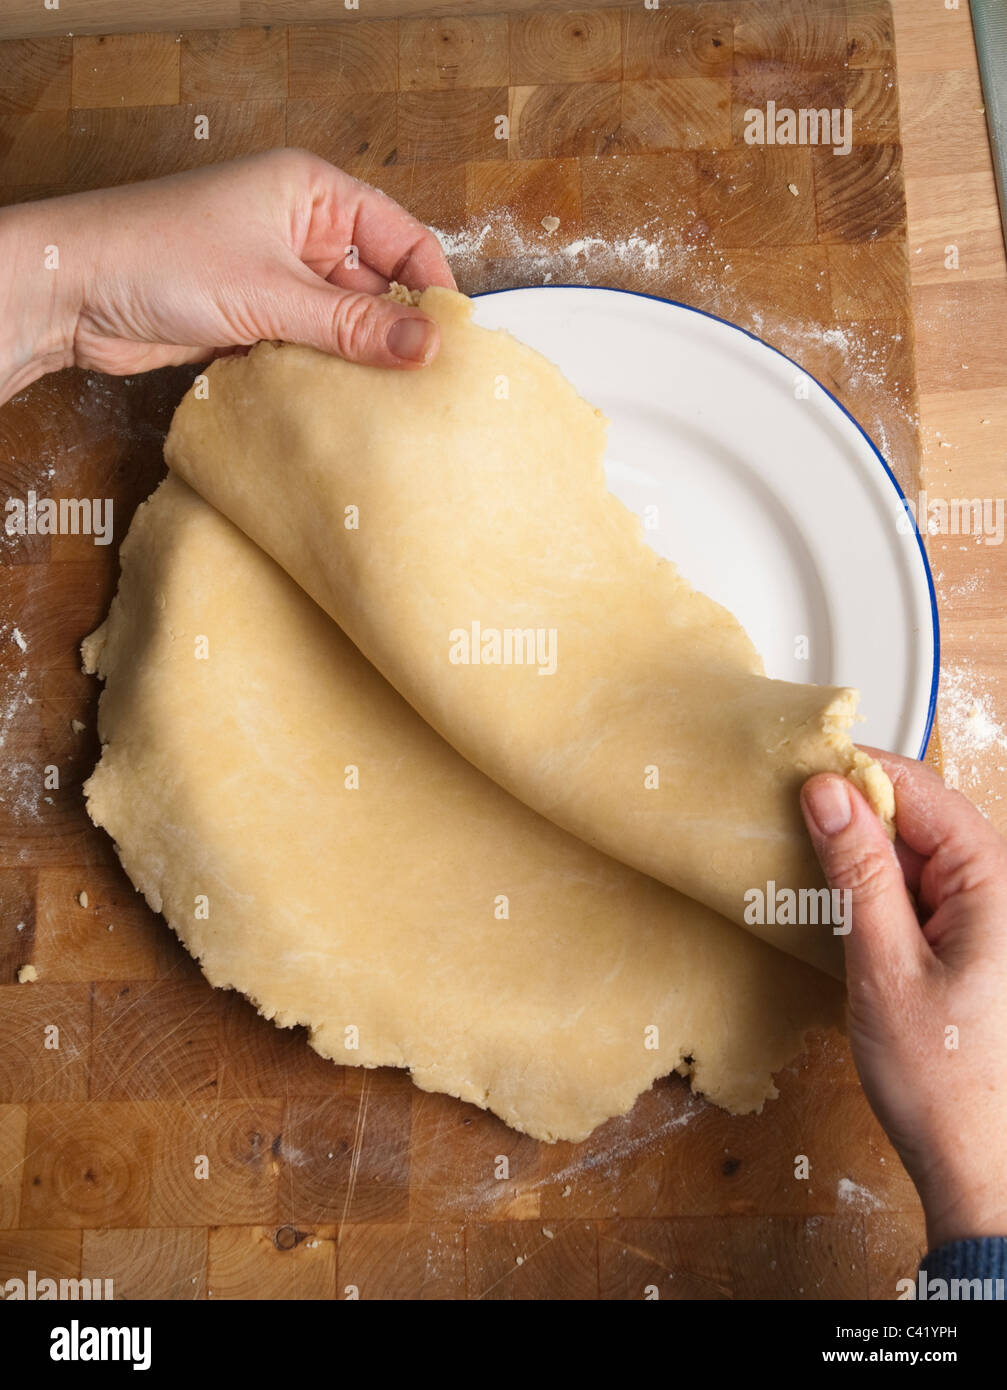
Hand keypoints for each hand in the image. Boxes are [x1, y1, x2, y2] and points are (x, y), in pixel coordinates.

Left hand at [0, 148, 456, 402]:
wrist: (73, 292)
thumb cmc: (156, 256)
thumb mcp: (271, 293)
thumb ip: (353, 325)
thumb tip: (426, 346)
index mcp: (312, 193)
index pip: (402, 237)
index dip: (430, 287)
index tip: (452, 341)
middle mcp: (298, 230)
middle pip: (374, 285)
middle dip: (394, 332)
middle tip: (423, 385)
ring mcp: (275, 276)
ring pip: (341, 323)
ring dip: (355, 360)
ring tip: (385, 402)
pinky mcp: (253, 319)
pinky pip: (307, 348)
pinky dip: (320, 374)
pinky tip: (336, 403)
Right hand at [801, 752, 1006, 1249]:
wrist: (980, 1166)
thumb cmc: (948, 1085)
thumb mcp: (885, 966)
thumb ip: (861, 873)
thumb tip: (831, 794)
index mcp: (998, 883)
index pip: (923, 790)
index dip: (857, 774)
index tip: (797, 774)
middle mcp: (1002, 890)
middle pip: (922, 815)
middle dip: (856, 812)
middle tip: (789, 818)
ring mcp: (990, 916)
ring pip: (918, 851)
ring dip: (864, 853)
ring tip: (807, 864)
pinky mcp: (973, 941)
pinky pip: (922, 889)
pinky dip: (879, 889)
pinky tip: (841, 905)